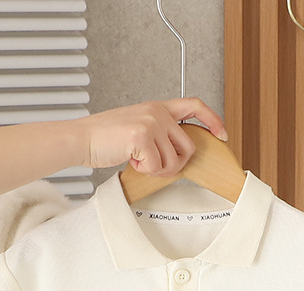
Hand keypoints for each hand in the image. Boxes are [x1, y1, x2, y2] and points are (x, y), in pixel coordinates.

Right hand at [78, 98, 227, 175]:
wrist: (81, 139)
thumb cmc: (106, 138)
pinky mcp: (142, 136)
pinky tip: (130, 161)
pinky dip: (144, 171)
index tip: (222, 134)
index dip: (213, 120)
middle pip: (189, 147)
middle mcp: (157, 112)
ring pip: (174, 161)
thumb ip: (160, 134)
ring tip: (138, 161)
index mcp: (158, 108)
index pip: (195, 106)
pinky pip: (157, 166)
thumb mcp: (139, 128)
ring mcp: (151, 122)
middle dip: (176, 165)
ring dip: (157, 170)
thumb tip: (180, 154)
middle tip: (155, 166)